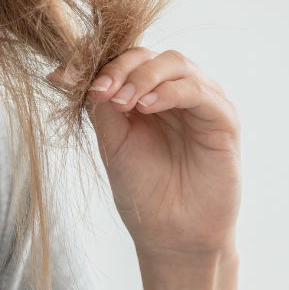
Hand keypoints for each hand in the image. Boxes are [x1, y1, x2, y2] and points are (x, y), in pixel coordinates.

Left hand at [79, 48, 240, 263]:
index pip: (122, 59)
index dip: (94, 62)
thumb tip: (67, 75)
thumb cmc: (143, 189)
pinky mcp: (224, 119)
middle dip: (118, 68)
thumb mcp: (112, 141)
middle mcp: (175, 90)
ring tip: (121, 100)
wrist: (171, 234)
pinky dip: (169, 92)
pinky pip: (198, 91)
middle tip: (98, 89)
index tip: (64, 77)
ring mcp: (202, 102)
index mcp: (146, 92)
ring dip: (142, 76)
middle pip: (147, 55)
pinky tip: (146, 107)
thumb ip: (100, 106)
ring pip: (175, 63)